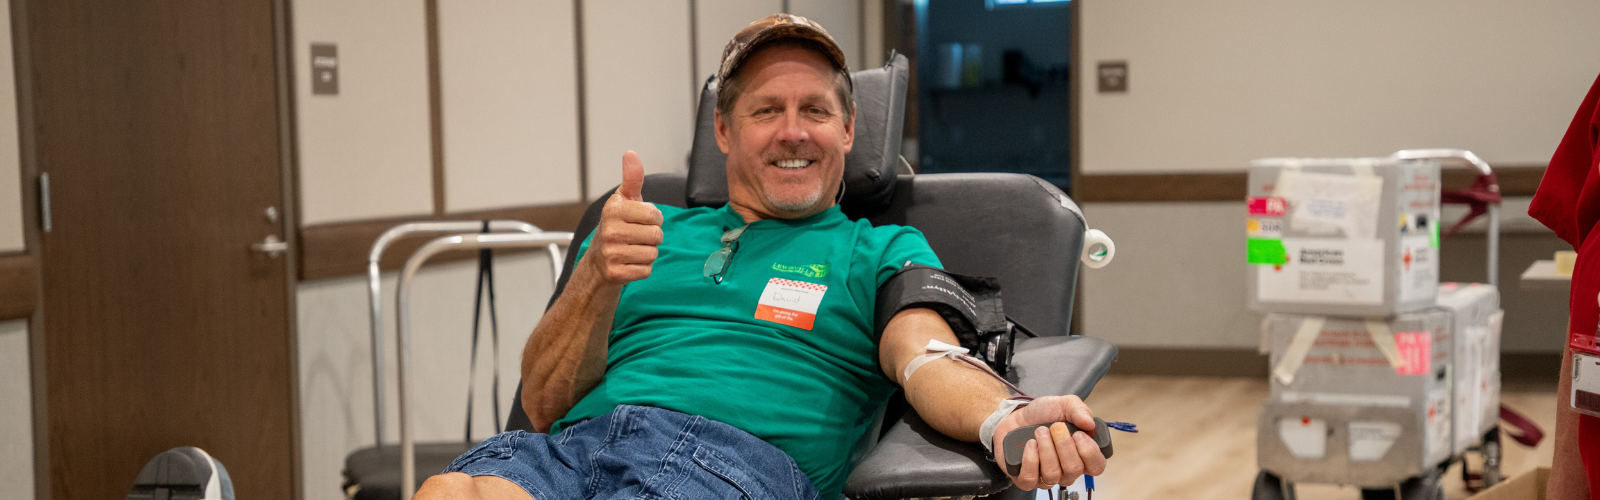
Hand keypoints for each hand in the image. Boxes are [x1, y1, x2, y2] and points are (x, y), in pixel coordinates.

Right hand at [583, 151, 663, 283]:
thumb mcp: (624, 200)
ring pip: (653, 254)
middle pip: (656, 236)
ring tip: (633, 249)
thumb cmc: (617, 226)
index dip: (654, 219)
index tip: (641, 220)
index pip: (655, 215)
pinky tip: (629, 262)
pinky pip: (647, 270)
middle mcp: (610, 231)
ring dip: (648, 253)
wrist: (598, 260)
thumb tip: (630, 153)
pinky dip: (642, 268)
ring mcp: (611, 253)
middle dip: (652, 237)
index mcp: (614, 210)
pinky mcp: (616, 273)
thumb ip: (632, 178)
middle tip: (637, 236)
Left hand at [991, 395, 1106, 490]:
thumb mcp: (1065, 404)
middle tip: (1054, 427)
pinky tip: (1030, 444)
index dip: (1089, 452)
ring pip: (1053, 474)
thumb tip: (1090, 424)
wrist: (1017, 416)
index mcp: (1082, 455)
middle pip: (1074, 469)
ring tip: (1039, 432)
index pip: (1097, 467)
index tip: (1078, 434)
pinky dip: (1030, 459)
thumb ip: (1080, 410)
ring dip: (1046, 449)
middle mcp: (1067, 470)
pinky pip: (1031, 479)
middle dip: (1063, 445)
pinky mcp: (1026, 480)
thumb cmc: (1044, 414)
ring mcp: (1047, 477)